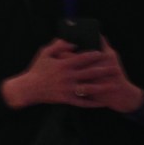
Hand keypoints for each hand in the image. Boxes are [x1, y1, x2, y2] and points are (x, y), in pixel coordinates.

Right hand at [1, 38, 143, 113]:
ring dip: (103, 87)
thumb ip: (59, 45)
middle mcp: (67, 77)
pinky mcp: (66, 100)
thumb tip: (72, 41)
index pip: (83, 58)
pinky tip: (102, 103)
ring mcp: (68, 89)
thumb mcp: (45, 53)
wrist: (28, 88)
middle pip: (90, 73)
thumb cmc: (37, 69)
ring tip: (114, 85)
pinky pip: (82, 102)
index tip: (104, 53)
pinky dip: (93, 103)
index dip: (94, 55)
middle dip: (104, 70)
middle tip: (115, 68)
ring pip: (89, 89)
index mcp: (63, 65)